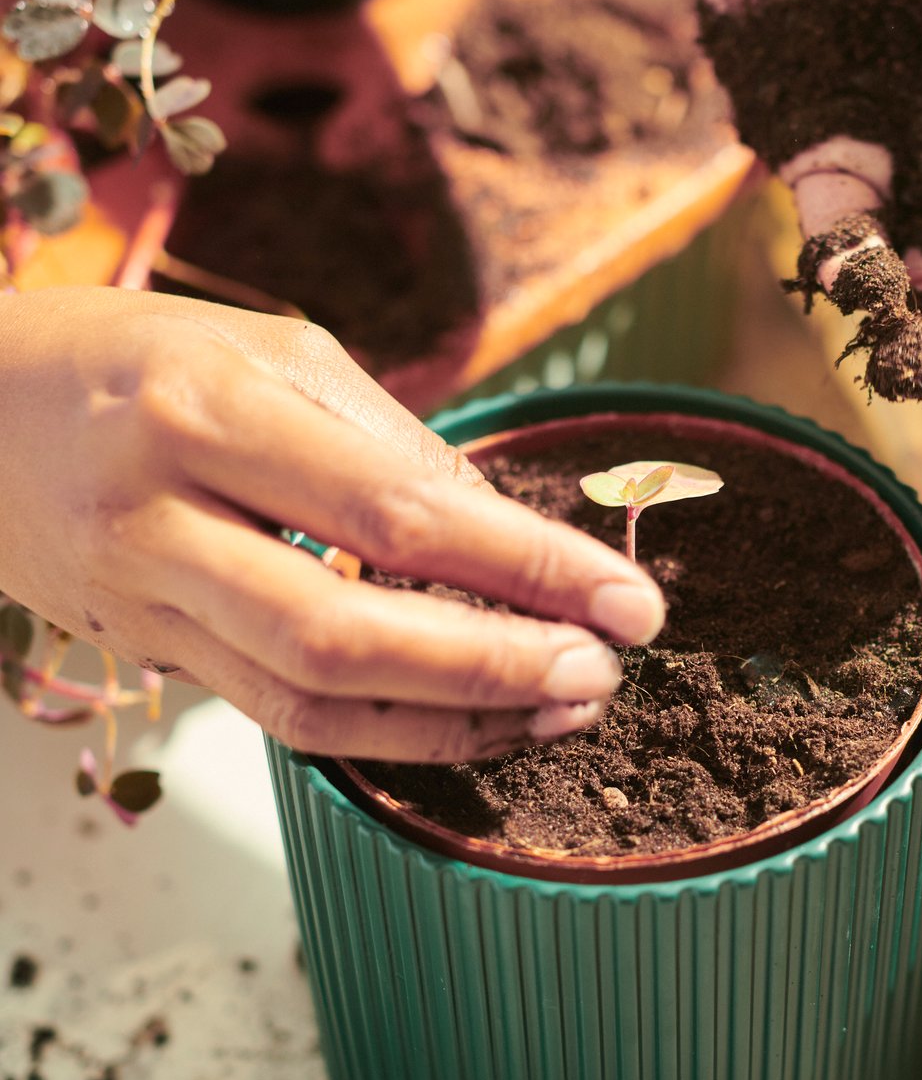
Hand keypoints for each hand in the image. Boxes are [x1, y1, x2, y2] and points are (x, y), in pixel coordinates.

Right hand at [0, 288, 664, 759]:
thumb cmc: (135, 359)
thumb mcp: (271, 351)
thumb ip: (388, 442)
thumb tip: (508, 532)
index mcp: (202, 409)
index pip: (393, 510)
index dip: (525, 565)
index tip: (627, 599)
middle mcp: (159, 517)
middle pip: (343, 632)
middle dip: (493, 667)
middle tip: (601, 673)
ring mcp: (142, 603)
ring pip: (307, 700)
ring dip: (451, 720)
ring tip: (558, 708)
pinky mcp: (146, 657)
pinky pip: (277, 714)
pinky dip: (386, 728)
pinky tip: (470, 717)